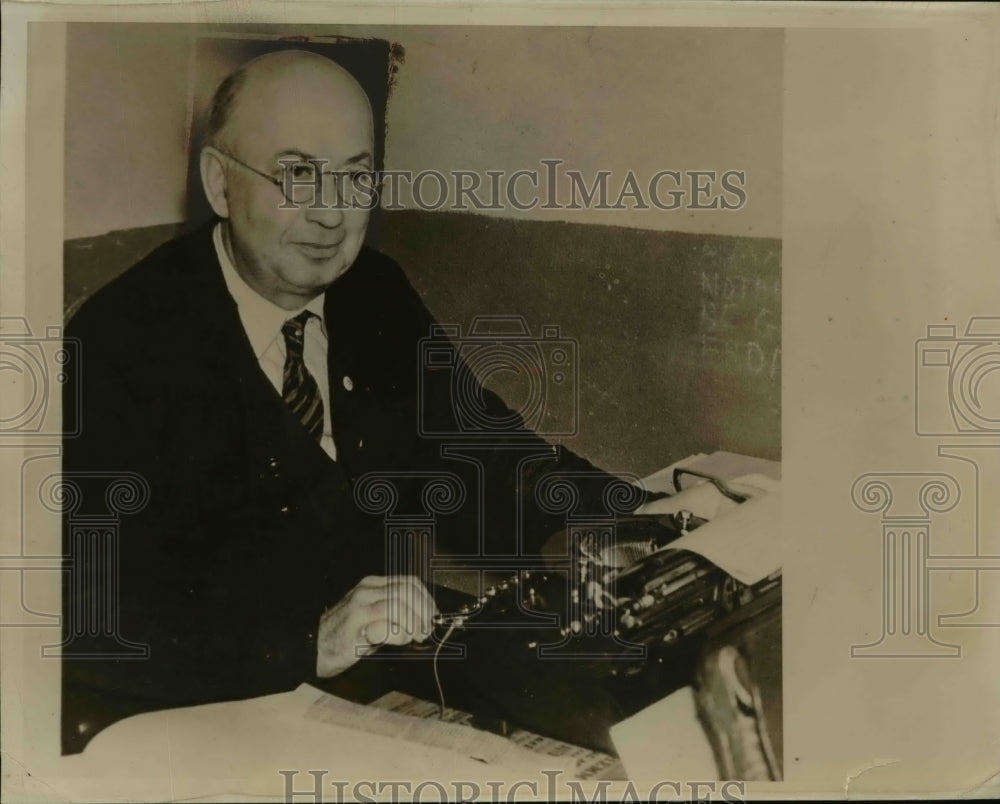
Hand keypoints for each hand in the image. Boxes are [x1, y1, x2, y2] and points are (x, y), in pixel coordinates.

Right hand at [315, 575, 438, 677]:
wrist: (313, 649)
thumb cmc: (346, 639)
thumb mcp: (375, 622)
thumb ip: (395, 617)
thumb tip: (424, 622)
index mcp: (373, 585)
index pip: (409, 582)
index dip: (426, 599)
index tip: (433, 618)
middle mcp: (367, 588)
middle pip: (407, 590)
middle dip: (423, 611)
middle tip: (427, 631)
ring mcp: (360, 601)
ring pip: (399, 602)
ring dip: (414, 621)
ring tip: (416, 636)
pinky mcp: (355, 618)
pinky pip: (386, 618)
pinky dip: (399, 630)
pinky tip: (400, 640)